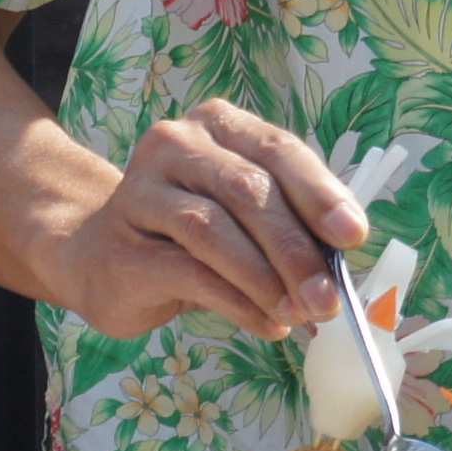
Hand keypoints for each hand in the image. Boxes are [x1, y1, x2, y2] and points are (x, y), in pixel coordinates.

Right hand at [41, 97, 365, 341]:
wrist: (99, 256)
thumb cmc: (189, 235)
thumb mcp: (246, 216)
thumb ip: (290, 226)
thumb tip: (342, 268)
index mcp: (217, 126)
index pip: (277, 150)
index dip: (319, 192)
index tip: (353, 235)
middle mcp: (174, 144)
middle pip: (247, 191)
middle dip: (295, 250)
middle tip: (328, 299)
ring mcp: (139, 192)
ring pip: (213, 230)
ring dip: (266, 279)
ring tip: (298, 315)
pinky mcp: (122, 247)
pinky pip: (188, 272)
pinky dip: (237, 302)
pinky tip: (266, 324)